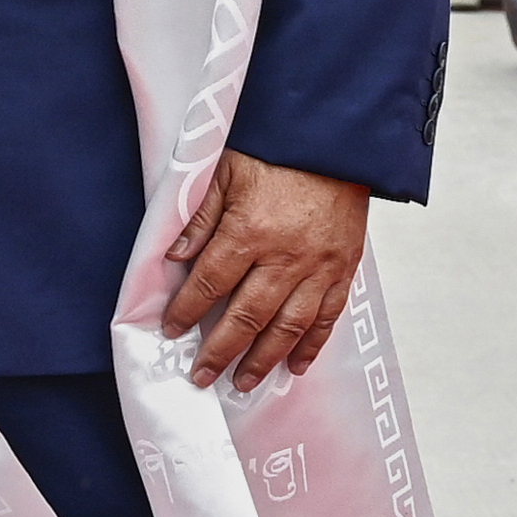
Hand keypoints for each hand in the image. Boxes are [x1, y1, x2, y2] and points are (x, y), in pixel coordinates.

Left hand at [159, 149, 370, 391]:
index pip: (209, 283)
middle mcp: (284, 257)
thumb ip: (202, 218)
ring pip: (287, 327)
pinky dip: (311, 345)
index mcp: (249, 230)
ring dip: (263, 359)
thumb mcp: (227, 170)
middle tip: (202, 377)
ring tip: (243, 382)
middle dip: (220, 351)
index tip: (172, 330)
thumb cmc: (278, 148)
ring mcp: (318, 266)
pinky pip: (327, 316)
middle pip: (246, 316)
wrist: (335, 135)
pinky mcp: (344, 267)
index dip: (186, 310)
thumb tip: (174, 256)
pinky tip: (295, 365)